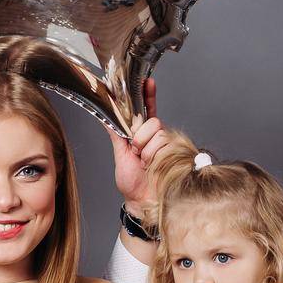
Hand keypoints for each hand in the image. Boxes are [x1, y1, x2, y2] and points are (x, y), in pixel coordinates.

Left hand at [107, 78, 174, 214]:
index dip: (148, 95)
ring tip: (146, 164)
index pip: (148, 110)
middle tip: (137, 154)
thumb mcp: (120, 154)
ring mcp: (168, 145)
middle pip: (153, 122)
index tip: (148, 81)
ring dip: (148, 151)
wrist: (141, 201)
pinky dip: (156, 157)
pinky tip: (155, 167)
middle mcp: (158, 137)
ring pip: (159, 134)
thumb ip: (116, 133)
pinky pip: (166, 146)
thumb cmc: (131, 182)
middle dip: (140, 138)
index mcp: (143, 134)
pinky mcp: (177, 154)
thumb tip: (104, 116)